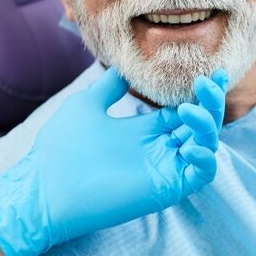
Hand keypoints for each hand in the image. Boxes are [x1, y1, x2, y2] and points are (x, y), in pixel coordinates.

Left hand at [0, 68, 227, 255]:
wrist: (44, 186)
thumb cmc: (60, 148)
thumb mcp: (86, 104)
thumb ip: (109, 86)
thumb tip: (125, 66)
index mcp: (144, 130)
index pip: (183, 111)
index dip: (200, 93)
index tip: (210, 73)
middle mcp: (158, 148)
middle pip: (200, 125)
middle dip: (210, 103)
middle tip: (209, 81)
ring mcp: (164, 169)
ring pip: (205, 146)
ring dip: (206, 125)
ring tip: (188, 110)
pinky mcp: (165, 188)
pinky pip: (200, 175)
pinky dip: (205, 159)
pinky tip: (191, 145)